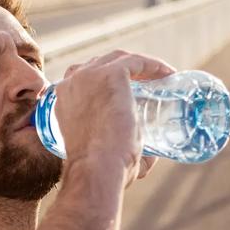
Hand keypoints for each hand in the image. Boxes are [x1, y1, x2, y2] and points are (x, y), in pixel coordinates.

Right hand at [56, 50, 175, 186]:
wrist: (97, 169)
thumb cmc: (100, 170)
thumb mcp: (102, 154)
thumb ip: (118, 152)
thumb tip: (150, 159)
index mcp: (62, 100)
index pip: (83, 80)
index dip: (106, 81)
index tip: (129, 91)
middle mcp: (72, 83)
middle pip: (101, 64)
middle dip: (125, 70)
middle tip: (149, 84)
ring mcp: (89, 76)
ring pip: (119, 59)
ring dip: (141, 65)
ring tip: (161, 77)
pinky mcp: (110, 74)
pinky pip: (135, 61)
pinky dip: (152, 64)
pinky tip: (167, 73)